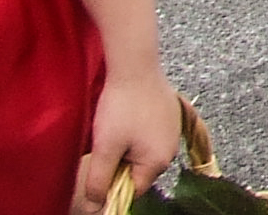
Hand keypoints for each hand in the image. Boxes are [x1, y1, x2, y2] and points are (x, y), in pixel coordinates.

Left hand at [74, 70, 179, 214]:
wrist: (136, 66)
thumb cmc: (122, 107)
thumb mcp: (104, 149)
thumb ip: (98, 182)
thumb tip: (94, 208)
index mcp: (159, 160)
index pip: (133, 190)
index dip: (113, 185)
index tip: (99, 169)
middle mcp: (171, 148)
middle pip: (140, 172)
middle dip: (120, 165)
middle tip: (106, 147)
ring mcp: (173, 130)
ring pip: (144, 153)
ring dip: (128, 149)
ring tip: (116, 130)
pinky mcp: (170, 115)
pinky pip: (151, 136)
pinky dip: (137, 134)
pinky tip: (127, 118)